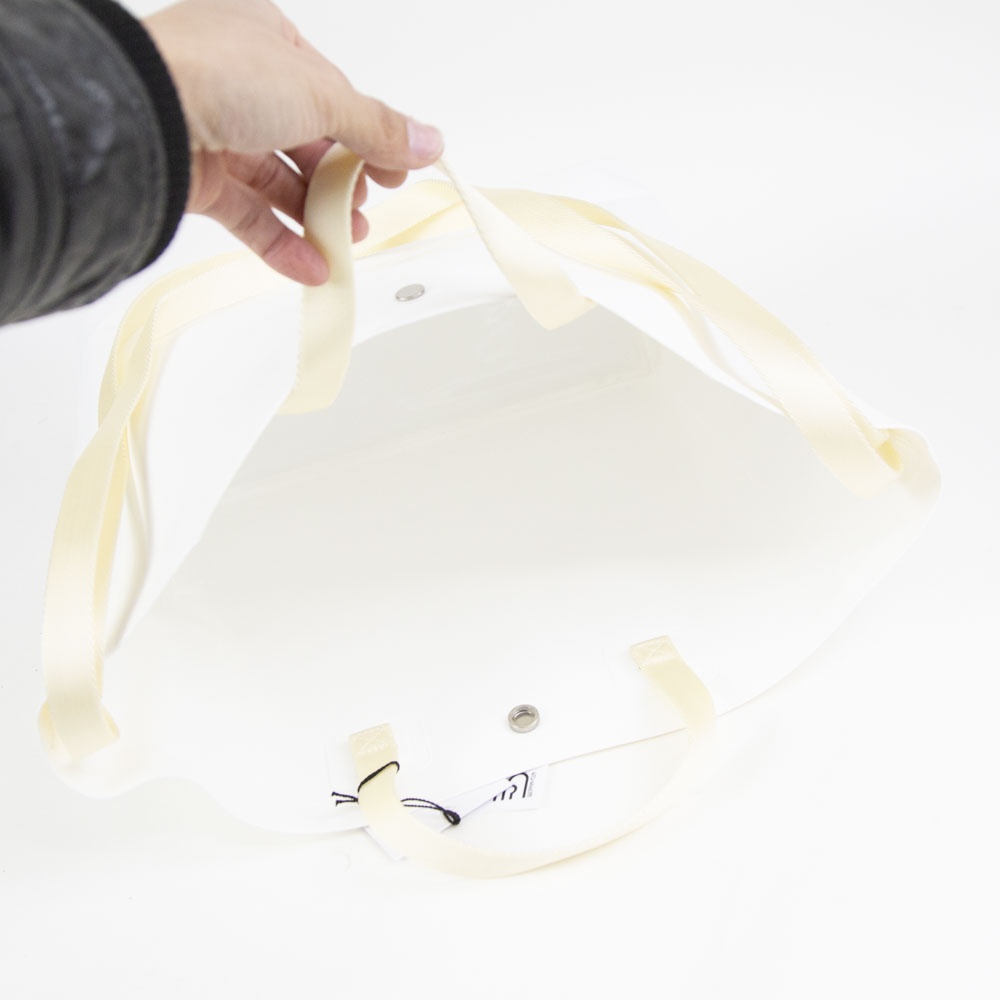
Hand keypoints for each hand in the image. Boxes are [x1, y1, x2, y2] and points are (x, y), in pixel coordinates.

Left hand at [143, 0, 443, 284]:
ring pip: (278, 182)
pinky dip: (283, 243)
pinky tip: (314, 264)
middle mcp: (236, 81)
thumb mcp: (321, 94)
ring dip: (318, 215)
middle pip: (307, 141)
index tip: (397, 168)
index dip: (368, 133)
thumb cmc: (213, 75)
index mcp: (263, 38)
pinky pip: (249, 216)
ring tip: (348, 238)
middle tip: (369, 204)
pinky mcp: (196, 178)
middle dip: (343, 180)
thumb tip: (427, 142)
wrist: (140, 118)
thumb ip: (377, 126)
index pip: (331, 93)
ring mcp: (214, 131)